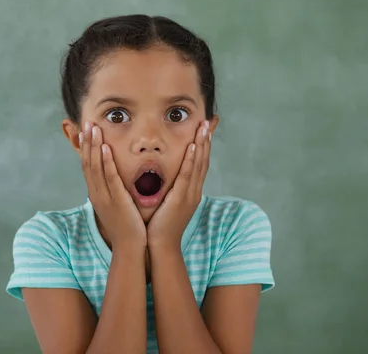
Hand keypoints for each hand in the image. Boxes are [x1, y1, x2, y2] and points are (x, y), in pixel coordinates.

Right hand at [80, 122, 146, 248]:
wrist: (130, 247)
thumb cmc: (126, 226)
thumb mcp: (116, 204)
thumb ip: (114, 190)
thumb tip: (116, 177)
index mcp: (97, 194)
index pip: (88, 166)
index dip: (86, 148)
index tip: (86, 131)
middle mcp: (97, 193)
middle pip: (88, 163)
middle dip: (87, 142)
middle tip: (87, 122)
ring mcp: (105, 197)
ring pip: (95, 167)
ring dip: (94, 146)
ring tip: (93, 128)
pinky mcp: (116, 200)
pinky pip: (109, 178)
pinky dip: (105, 162)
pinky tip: (104, 148)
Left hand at [147, 120, 211, 249]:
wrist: (160, 246)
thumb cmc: (160, 225)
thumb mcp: (166, 203)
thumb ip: (167, 188)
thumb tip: (162, 175)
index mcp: (190, 191)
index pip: (199, 164)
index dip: (203, 146)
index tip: (204, 130)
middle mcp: (194, 191)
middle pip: (202, 161)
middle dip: (205, 140)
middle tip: (208, 122)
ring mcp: (189, 195)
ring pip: (198, 165)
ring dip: (201, 145)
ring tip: (203, 128)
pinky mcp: (180, 199)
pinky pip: (187, 176)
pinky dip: (191, 161)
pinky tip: (192, 147)